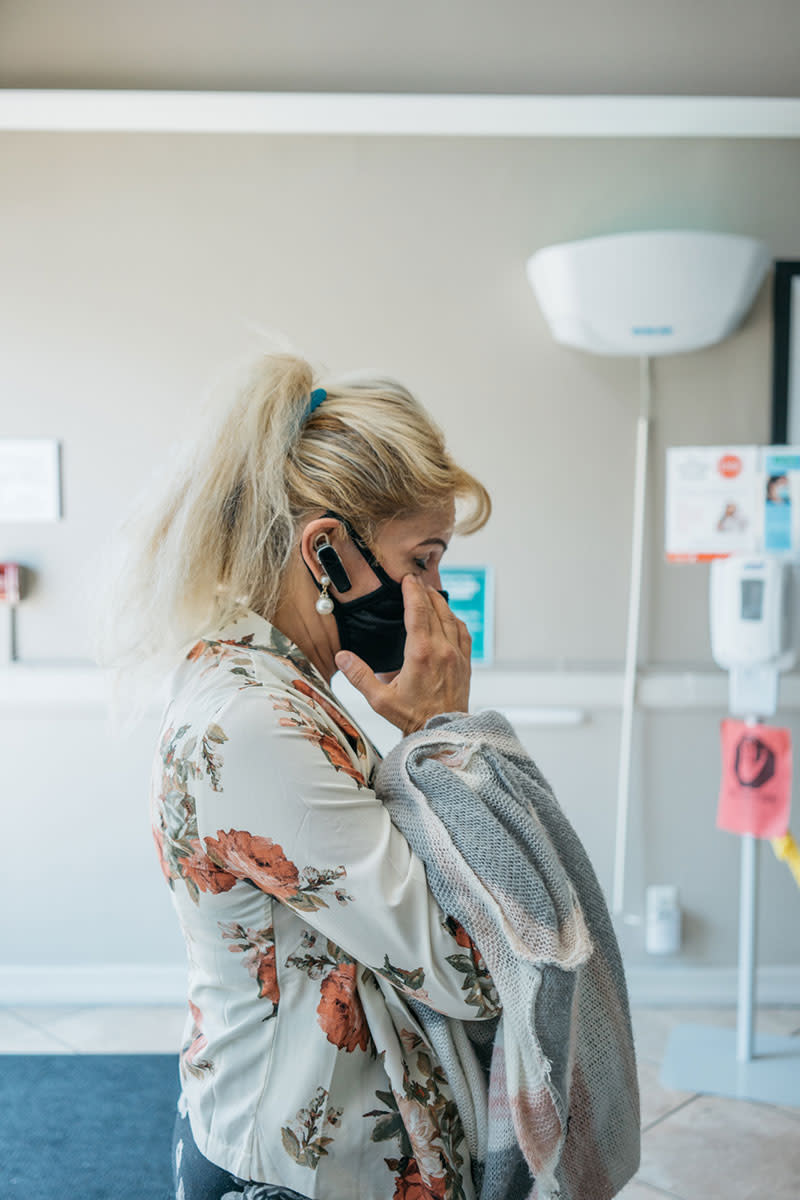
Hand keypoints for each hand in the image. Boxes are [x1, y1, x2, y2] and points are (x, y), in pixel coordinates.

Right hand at [335, 575, 471, 735]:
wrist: (443, 732)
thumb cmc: (413, 718)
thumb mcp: (380, 700)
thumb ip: (359, 676)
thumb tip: (342, 657)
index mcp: (421, 653)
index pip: (418, 611)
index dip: (412, 591)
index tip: (407, 578)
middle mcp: (442, 649)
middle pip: (435, 609)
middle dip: (425, 591)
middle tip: (416, 580)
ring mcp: (456, 655)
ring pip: (451, 618)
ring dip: (440, 602)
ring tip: (430, 593)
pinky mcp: (465, 663)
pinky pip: (463, 632)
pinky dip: (454, 619)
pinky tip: (448, 617)